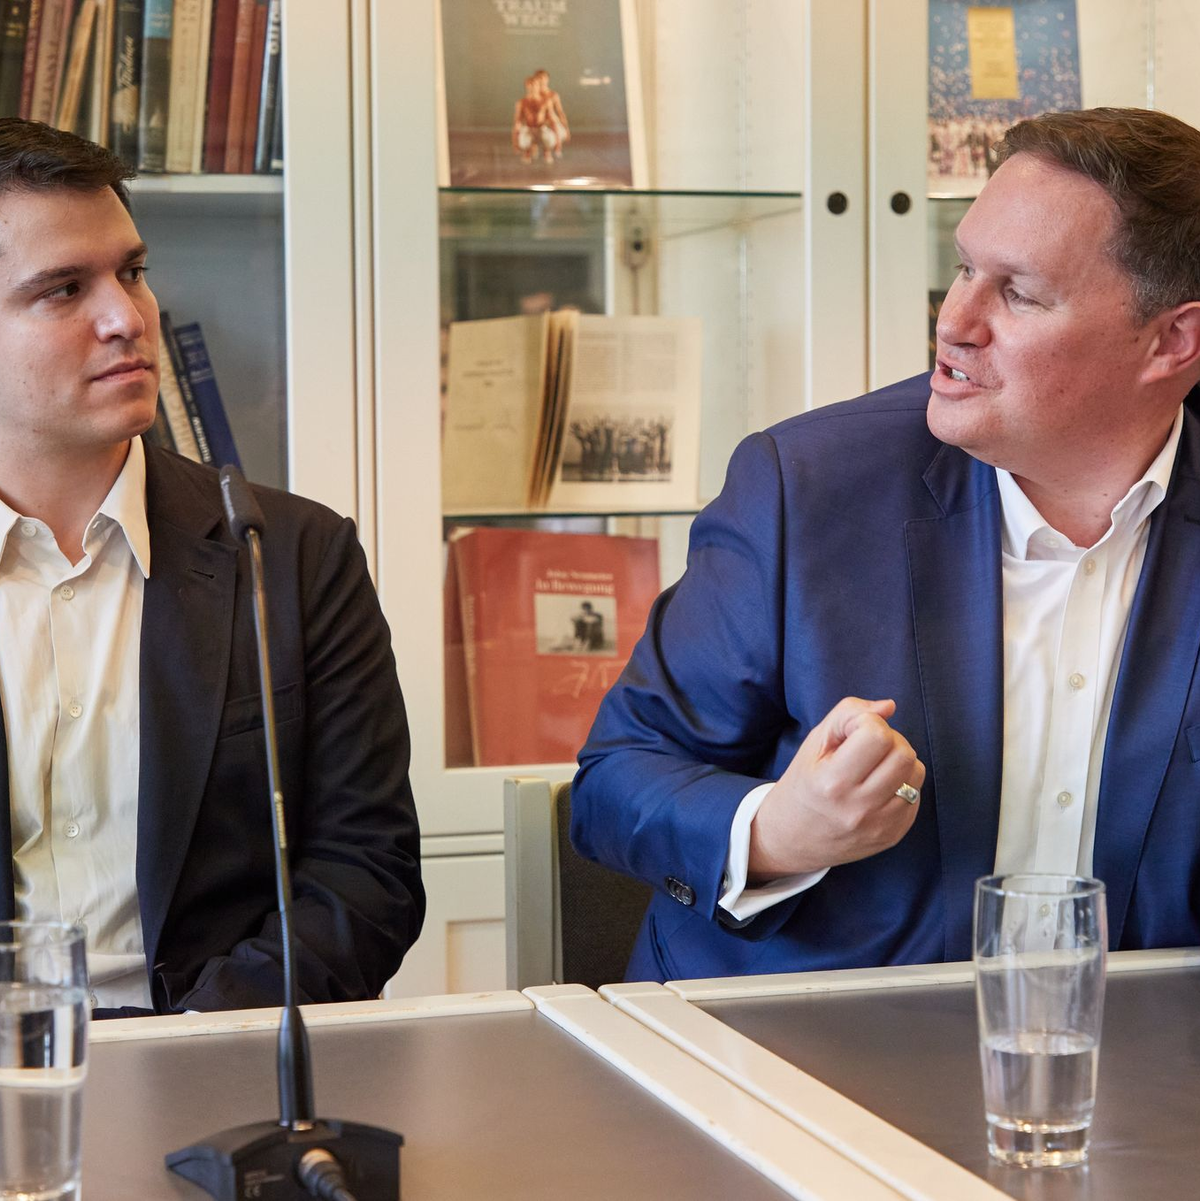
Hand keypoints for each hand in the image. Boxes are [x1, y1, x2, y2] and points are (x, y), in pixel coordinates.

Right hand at [747, 697, 924, 879]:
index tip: (852, 732)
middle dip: (889, 739)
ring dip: (899, 761)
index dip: (868, 723)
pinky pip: (916, 796)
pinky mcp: (893, 835)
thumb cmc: (803, 784)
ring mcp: (879, 825)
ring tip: (875, 766)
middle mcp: (858, 808)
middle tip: (868, 746)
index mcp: (832, 782)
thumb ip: (848, 714)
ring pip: (915, 773)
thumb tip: (889, 706)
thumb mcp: (814, 743)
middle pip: (903, 753)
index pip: (877, 735)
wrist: (793, 839)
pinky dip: (901, 784)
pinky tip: (879, 788)